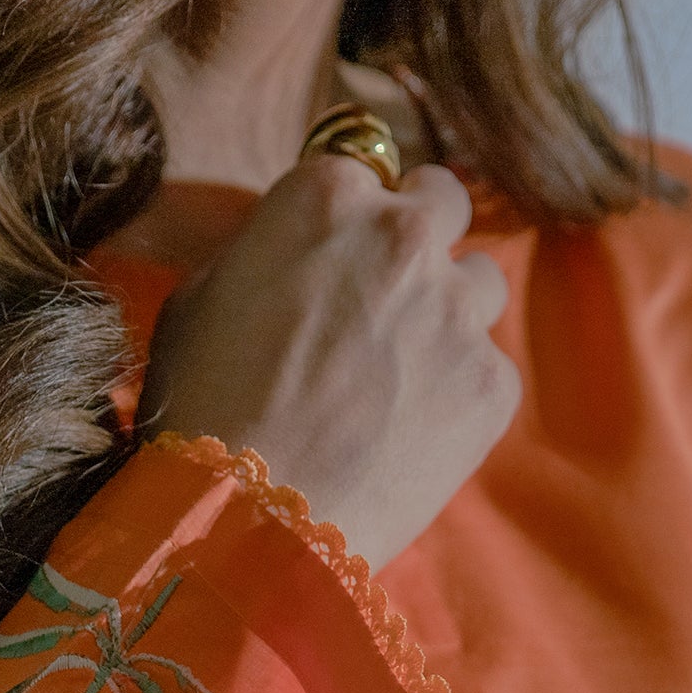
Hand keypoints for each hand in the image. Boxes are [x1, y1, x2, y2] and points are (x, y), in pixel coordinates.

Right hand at [138, 156, 518, 574]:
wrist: (249, 523)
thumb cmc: (203, 411)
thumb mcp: (200, 300)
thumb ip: (266, 250)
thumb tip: (296, 251)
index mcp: (328, 196)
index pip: (369, 169)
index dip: (357, 217)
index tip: (345, 256)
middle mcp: (405, 235)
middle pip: (445, 203)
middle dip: (422, 237)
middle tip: (390, 298)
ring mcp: (457, 310)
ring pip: (480, 283)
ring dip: (449, 314)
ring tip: (399, 378)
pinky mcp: (491, 385)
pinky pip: (489, 370)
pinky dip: (459, 396)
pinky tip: (408, 436)